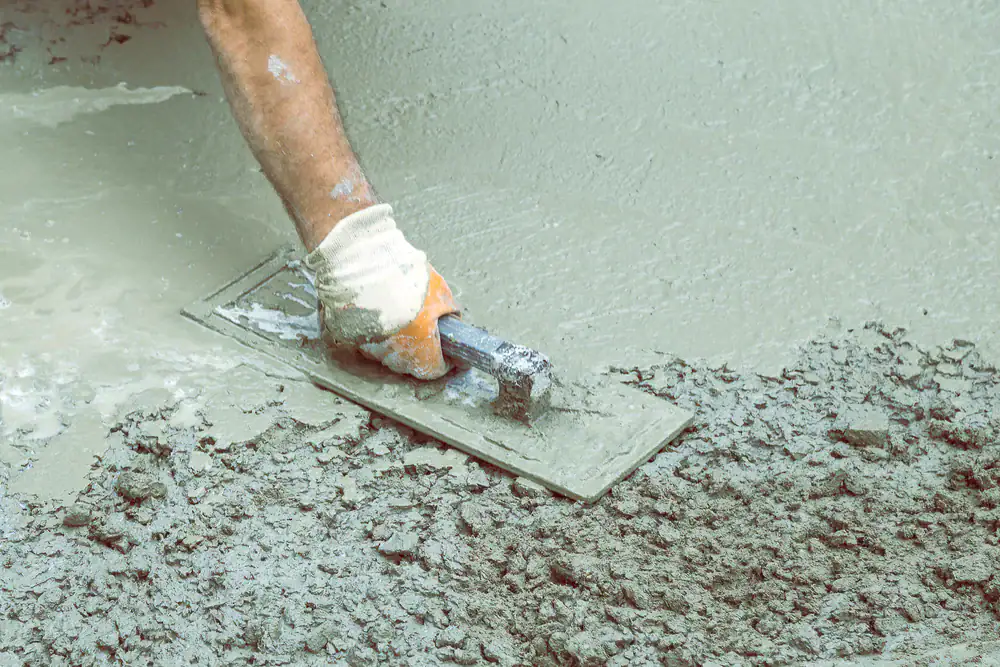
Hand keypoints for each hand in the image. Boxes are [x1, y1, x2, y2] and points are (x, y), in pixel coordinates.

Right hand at [305, 204, 459, 380]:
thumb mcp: (439, 290)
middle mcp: (392, 353)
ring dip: (395, 342)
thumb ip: (448, 313)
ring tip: (397, 316)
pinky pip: (365, 342)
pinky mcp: (347, 337)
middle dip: (419, 349)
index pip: (434, 369)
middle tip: (423, 329)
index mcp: (419, 345)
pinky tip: (377, 313)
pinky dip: (373, 332)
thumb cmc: (400, 272)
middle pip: (409, 363)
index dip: (444, 361)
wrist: (359, 258)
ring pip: (386, 354)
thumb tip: (452, 323)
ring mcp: (368, 346)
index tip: (448, 354)